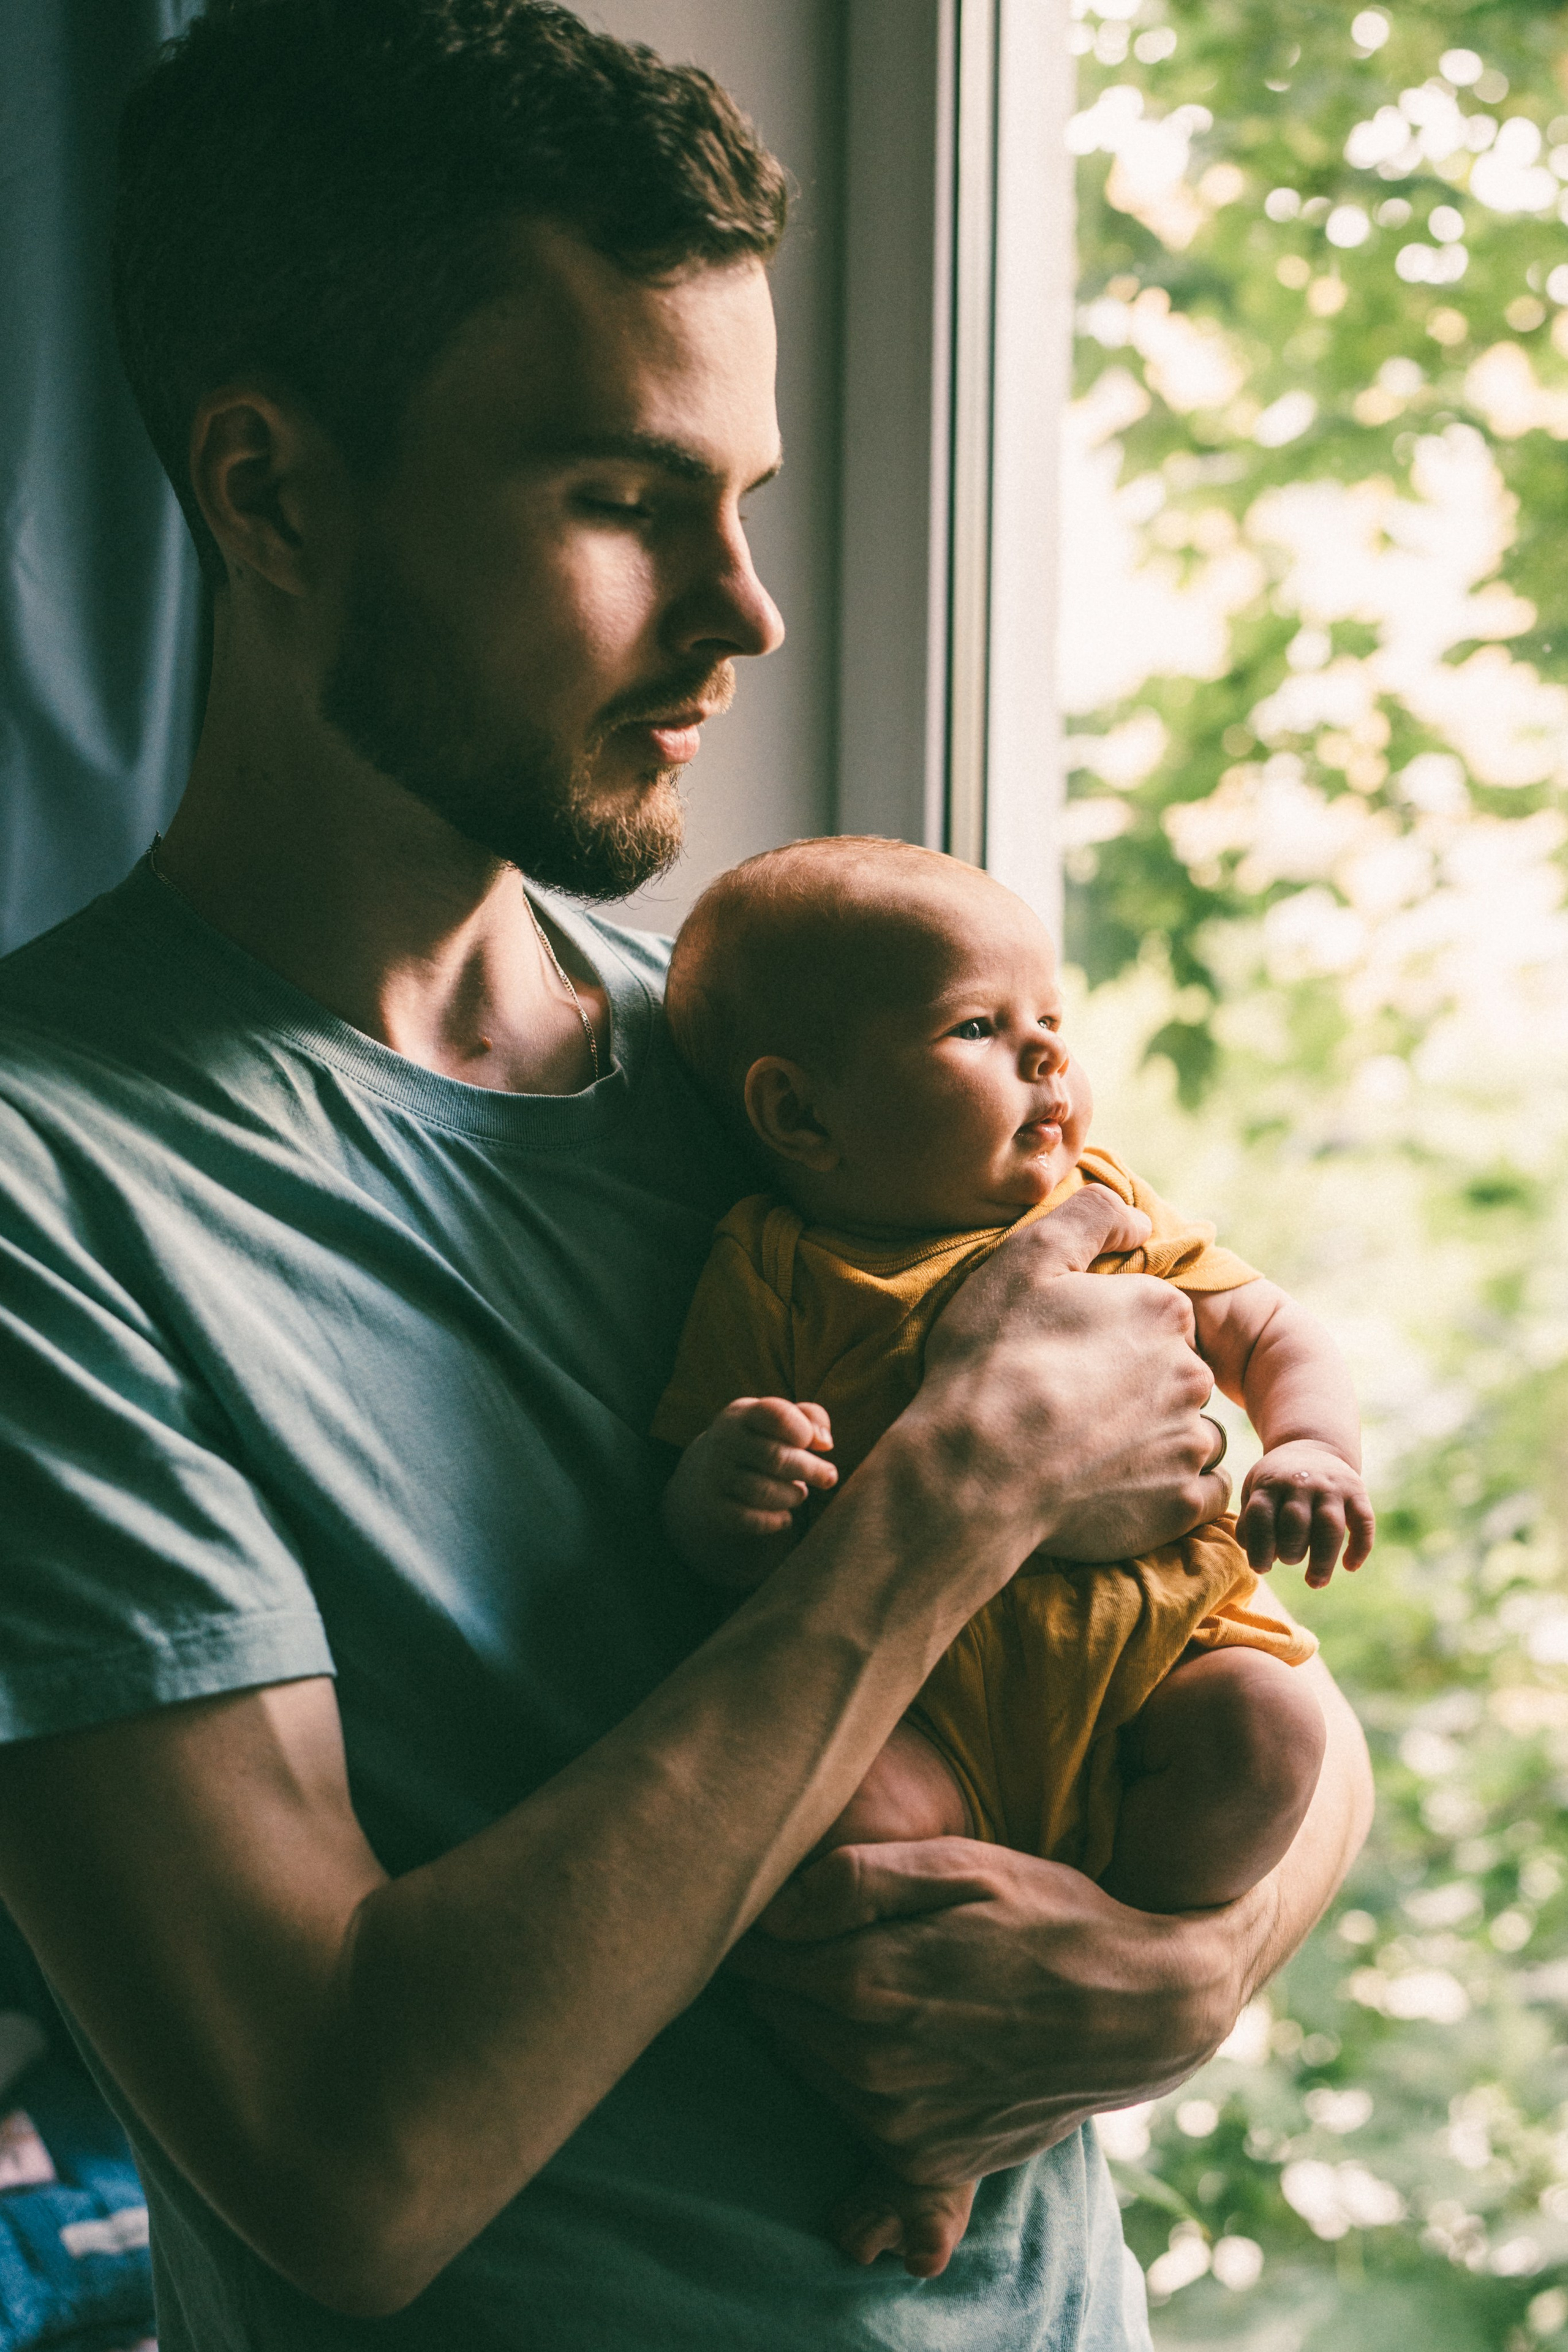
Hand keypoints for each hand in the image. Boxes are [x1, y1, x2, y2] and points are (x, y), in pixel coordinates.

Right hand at [662, 1398, 836, 1587]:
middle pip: (775, 1457)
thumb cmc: (758, 1440)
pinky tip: (786, 1517)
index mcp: (743, 1413)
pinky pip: (748, 1519)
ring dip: (792, 1496)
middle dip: (811, 1470)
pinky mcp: (713, 1506)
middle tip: (829, 1477)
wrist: (702, 1473)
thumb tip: (825, 1443)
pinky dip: (774, 1521)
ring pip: (762, 1491)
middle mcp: (725, 1441)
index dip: (804, 1430)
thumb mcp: (777, 1419)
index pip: (776, 1415)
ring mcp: (715, 1474)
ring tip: (800, 1494)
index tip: (811, 1442)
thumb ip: (810, 1418)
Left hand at [727, 1837, 1251, 2189]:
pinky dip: (859, 2078)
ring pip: (808, 2064)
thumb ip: (855, 1879)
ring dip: (819, 2026)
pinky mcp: (928, 2161)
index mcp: (867, 1983)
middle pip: (776, 2014)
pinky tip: (906, 2037)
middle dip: (787, 1975)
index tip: (778, 1907)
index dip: (761, 1930)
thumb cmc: (1051, 1918)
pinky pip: (854, 2115)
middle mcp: (870, 2065)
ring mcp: (898, 2123)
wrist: (1145, 2010)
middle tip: (825, 1936)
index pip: (759, 1962)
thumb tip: (771, 1908)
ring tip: (874, 1980)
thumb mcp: (962, 1864)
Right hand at [914, 1186, 1229, 1562]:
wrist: (975, 1471)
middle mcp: (1192, 1373)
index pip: (1157, 1314)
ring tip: (1093, 1449)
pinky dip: (1170, 1489)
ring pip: (1191, 1431)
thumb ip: (1091, 1217)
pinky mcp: (1180, 1505)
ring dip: (1158, 1438)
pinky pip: (1201, 1492)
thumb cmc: (992, 1361)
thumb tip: (1137, 1218)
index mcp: (1162, 1310)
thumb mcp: (1026, 1258)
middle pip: (1176, 1372)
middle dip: (1138, 1385)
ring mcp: (1189, 1443)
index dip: (1111, 1332)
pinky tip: (1120, 1485)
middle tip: (1072, 1404)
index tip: (1068, 1353)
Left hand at [1237, 1441, 1373, 1586]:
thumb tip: (1255, 1554)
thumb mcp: (1256, 1490)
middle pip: (1296, 1523)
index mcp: (1270, 1483)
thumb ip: (1251, 1521)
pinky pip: (1364, 1521)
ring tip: (1315, 1582)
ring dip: (1323, 1560)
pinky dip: (1360, 1547)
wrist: (1312, 1446)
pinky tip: (1350, 1566)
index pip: (1260, 1516)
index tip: (1261, 1568)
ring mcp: (1331, 1486)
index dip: (1260, 1547)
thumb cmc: (1277, 1482)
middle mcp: (1301, 1483)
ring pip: (1330, 1526)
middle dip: (1290, 1551)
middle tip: (1288, 1560)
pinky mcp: (1357, 1492)